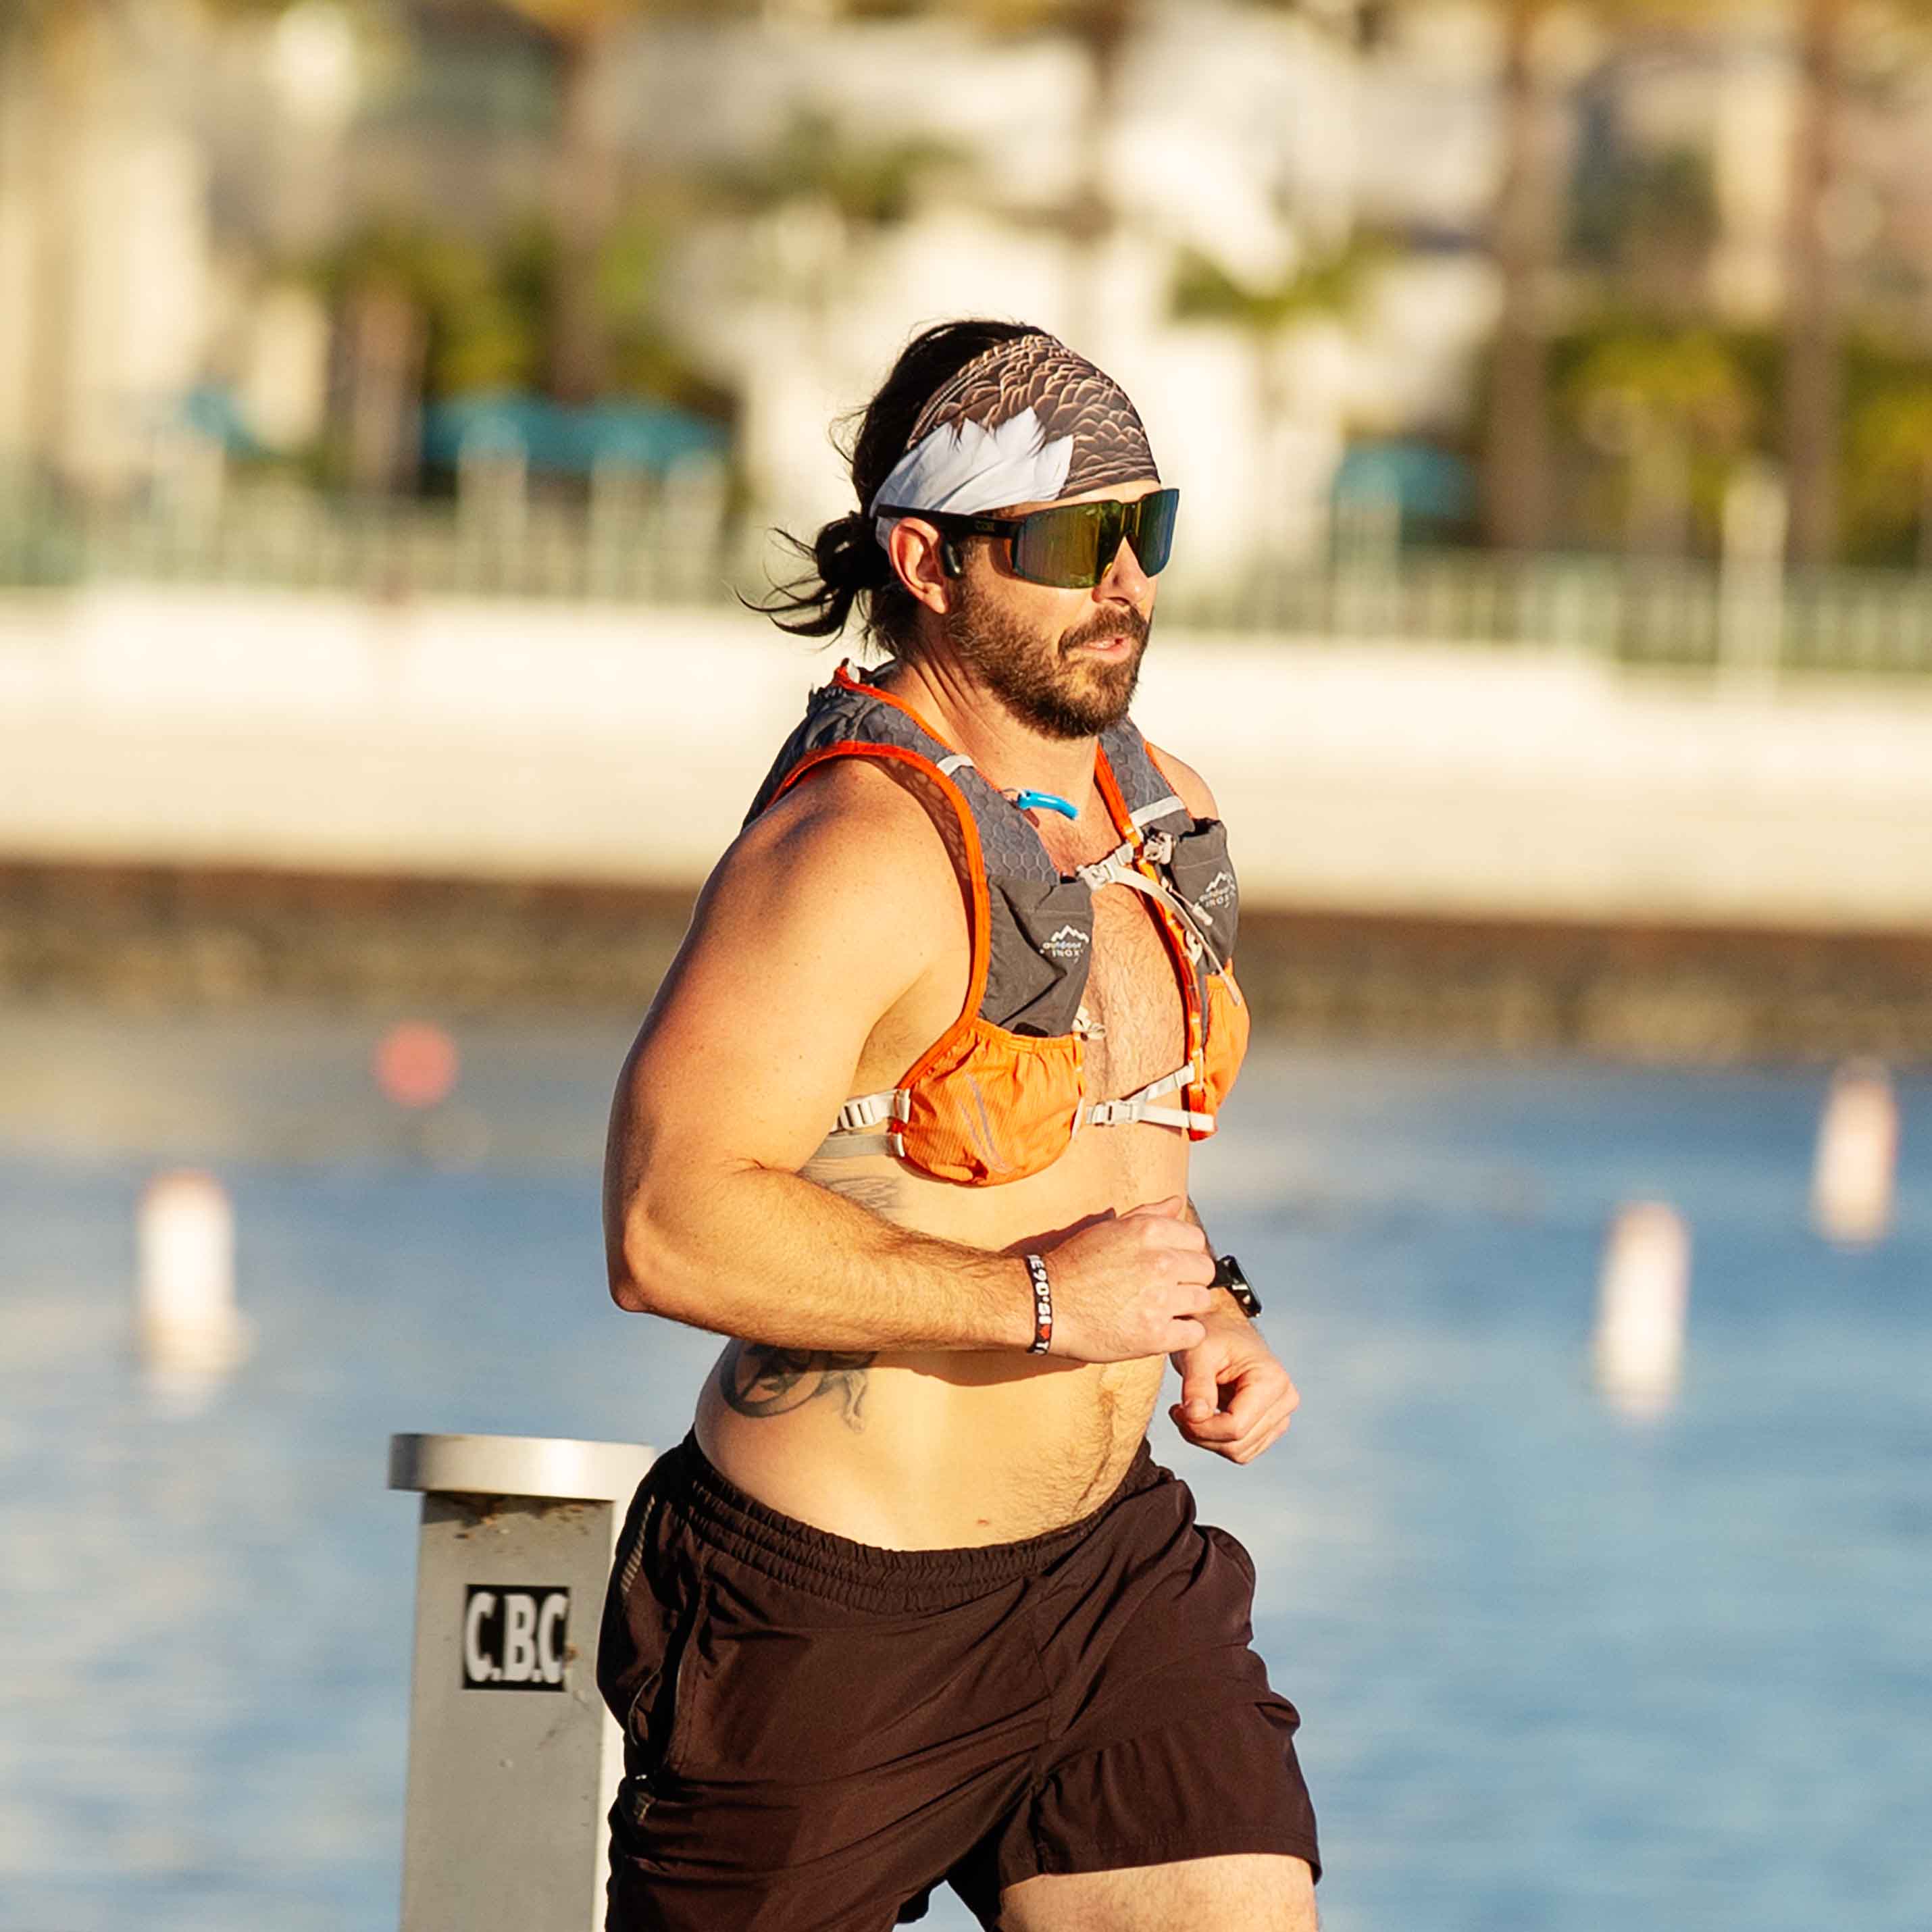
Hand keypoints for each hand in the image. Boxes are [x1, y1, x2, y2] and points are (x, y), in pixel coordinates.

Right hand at [1039, 1196, 1216, 1362]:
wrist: (1045, 1304)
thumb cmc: (1074, 1265)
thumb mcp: (1109, 1229)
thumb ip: (1149, 1214)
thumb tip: (1177, 1202)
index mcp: (1149, 1232)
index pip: (1196, 1240)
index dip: (1185, 1254)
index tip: (1171, 1265)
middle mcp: (1159, 1262)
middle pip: (1205, 1270)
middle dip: (1189, 1279)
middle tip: (1167, 1289)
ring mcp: (1159, 1300)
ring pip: (1202, 1301)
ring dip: (1186, 1307)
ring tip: (1162, 1310)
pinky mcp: (1155, 1335)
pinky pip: (1194, 1333)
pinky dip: (1183, 1333)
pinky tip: (1163, 1329)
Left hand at [1169, 1311, 1299, 1463]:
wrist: (1223, 1328)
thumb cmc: (1211, 1334)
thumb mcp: (1197, 1352)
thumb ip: (1196, 1385)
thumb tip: (1195, 1416)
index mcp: (1272, 1380)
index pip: (1235, 1427)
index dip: (1201, 1427)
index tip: (1177, 1410)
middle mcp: (1284, 1400)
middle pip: (1237, 1444)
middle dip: (1201, 1434)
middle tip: (1179, 1411)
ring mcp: (1280, 1416)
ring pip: (1239, 1452)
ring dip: (1207, 1439)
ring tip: (1189, 1412)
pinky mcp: (1270, 1426)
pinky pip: (1241, 1450)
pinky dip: (1217, 1440)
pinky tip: (1204, 1417)